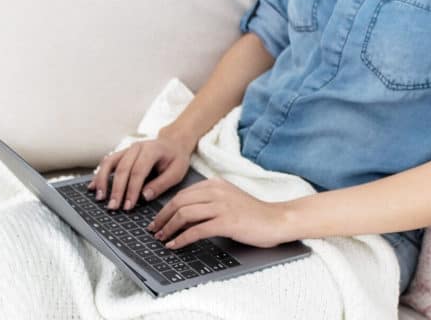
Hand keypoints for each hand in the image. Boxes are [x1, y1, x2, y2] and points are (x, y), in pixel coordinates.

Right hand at [88, 133, 193, 210]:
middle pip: (122, 169)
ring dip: (102, 181)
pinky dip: (99, 174)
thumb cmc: (175, 158)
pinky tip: (93, 187)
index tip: (128, 206)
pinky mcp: (122, 154)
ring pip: (110, 163)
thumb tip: (144, 196)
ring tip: (100, 198)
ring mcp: (127, 149)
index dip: (132, 190)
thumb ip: (161, 184)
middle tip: (113, 207)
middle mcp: (137, 147)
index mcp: (152, 150)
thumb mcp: (176, 172)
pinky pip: (107, 162)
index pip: (138, 171)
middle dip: (116, 190)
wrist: (173, 143)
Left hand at [147, 178, 290, 248]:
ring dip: (169, 228)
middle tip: (153, 230)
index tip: (157, 219)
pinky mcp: (226, 222)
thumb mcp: (228, 200)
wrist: (276, 220)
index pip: (182, 194)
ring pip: (184, 214)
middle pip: (179, 202)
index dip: (166, 208)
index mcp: (215, 184)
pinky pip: (196, 230)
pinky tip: (175, 245)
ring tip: (161, 239)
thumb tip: (182, 215)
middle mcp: (216, 191)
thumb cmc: (253, 214)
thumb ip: (208, 202)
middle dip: (163, 217)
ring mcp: (221, 206)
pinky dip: (181, 239)